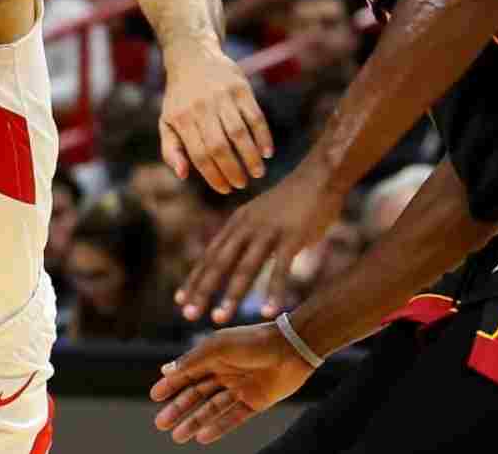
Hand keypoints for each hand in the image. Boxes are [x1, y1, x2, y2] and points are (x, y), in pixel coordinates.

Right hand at [151, 322, 312, 444]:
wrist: (291, 349)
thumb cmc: (252, 342)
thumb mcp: (218, 348)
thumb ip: (192, 361)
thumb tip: (166, 370)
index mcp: (214, 356)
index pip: (187, 373)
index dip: (171, 385)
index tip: (154, 396)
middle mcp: (225, 373)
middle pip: (196, 395)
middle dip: (178, 409)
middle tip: (160, 424)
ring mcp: (240, 389)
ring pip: (211, 409)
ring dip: (194, 422)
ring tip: (177, 437)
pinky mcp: (255, 402)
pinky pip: (233, 418)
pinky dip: (217, 428)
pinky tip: (202, 437)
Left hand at [159, 42, 272, 193]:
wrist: (193, 56)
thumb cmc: (180, 97)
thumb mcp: (167, 121)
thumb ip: (171, 149)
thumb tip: (182, 175)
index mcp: (182, 118)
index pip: (199, 154)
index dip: (213, 176)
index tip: (225, 189)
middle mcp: (201, 107)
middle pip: (220, 146)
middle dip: (232, 170)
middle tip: (241, 185)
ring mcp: (222, 96)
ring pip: (239, 133)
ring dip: (250, 157)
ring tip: (257, 173)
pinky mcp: (240, 88)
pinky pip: (255, 116)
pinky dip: (263, 136)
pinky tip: (267, 152)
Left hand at [176, 166, 342, 322]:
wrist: (318, 176)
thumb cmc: (291, 201)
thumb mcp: (260, 216)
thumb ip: (247, 236)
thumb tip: (234, 258)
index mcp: (237, 223)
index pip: (210, 255)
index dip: (195, 278)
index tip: (180, 300)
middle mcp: (247, 227)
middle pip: (219, 263)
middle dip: (202, 290)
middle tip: (187, 315)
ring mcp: (268, 231)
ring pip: (245, 268)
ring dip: (231, 295)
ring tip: (218, 320)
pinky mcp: (292, 237)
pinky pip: (280, 269)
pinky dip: (273, 291)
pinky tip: (268, 312)